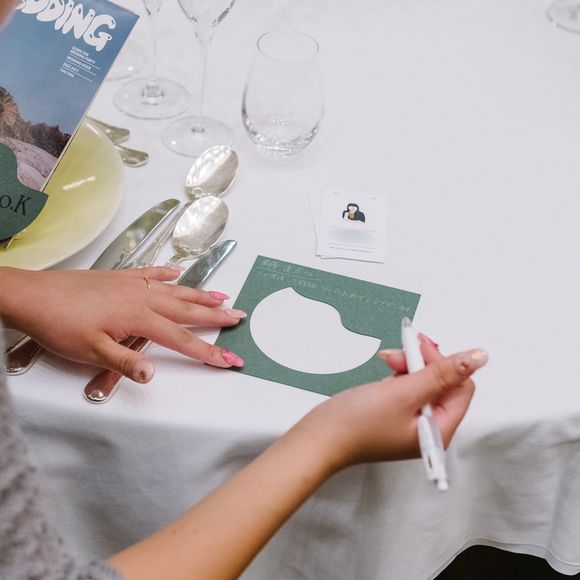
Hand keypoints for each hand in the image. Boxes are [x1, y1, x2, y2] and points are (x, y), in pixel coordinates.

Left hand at [0, 267, 245, 381]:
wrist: (33, 295)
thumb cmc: (60, 324)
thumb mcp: (90, 351)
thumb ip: (124, 363)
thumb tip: (153, 374)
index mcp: (139, 317)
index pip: (182, 339)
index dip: (208, 352)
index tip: (230, 360)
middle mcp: (142, 297)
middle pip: (188, 309)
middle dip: (217, 315)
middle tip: (240, 316)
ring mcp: (133, 284)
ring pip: (176, 289)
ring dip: (201, 294)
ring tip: (223, 296)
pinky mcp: (121, 277)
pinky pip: (152, 272)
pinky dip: (168, 272)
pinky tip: (179, 271)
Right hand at [295, 336, 486, 473]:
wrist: (320, 438)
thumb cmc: (358, 423)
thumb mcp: (403, 393)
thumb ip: (441, 373)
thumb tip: (478, 357)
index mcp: (439, 430)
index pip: (461, 387)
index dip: (443, 364)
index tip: (420, 348)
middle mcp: (429, 428)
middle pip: (443, 383)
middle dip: (423, 362)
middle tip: (400, 353)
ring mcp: (411, 421)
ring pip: (424, 382)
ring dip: (409, 365)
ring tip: (387, 360)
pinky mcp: (394, 414)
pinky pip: (408, 388)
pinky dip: (399, 374)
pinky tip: (386, 369)